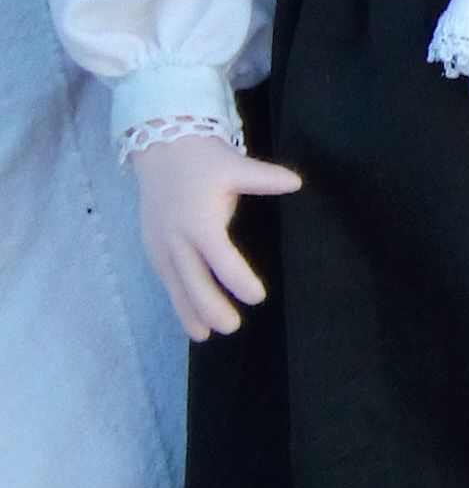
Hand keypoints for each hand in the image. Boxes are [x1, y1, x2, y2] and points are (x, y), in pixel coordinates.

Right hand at [130, 132, 300, 339]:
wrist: (160, 151)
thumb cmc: (203, 161)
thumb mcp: (234, 165)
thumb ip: (263, 178)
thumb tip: (296, 182)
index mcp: (199, 221)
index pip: (220, 256)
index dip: (237, 278)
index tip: (257, 296)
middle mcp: (176, 239)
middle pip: (193, 279)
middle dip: (211, 306)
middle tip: (233, 327)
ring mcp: (161, 246)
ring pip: (175, 286)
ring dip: (190, 312)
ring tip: (206, 336)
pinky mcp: (153, 249)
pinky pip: (167, 281)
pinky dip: (178, 302)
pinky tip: (190, 322)